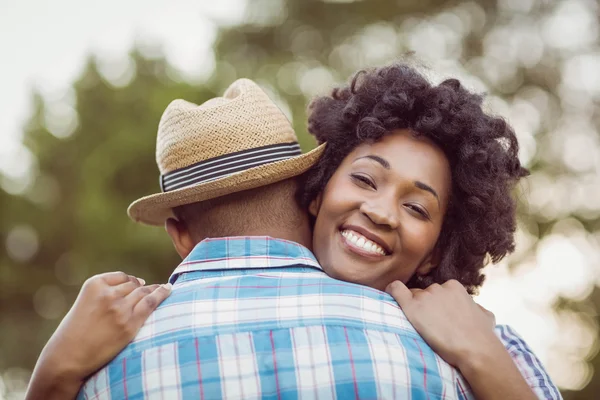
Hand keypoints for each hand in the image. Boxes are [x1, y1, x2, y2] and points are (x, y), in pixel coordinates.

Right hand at [27, 272, 171, 399]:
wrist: (68, 357)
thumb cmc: (76, 331)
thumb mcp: (86, 301)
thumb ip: (108, 290)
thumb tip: (141, 281)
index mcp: (94, 284)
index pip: (122, 277)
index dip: (130, 281)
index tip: (136, 284)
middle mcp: (108, 294)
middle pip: (134, 285)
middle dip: (141, 287)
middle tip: (149, 290)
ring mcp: (120, 309)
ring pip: (143, 292)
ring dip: (153, 289)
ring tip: (164, 288)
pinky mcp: (130, 325)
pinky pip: (151, 303)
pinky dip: (162, 294)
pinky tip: (169, 289)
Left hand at [385, 279, 497, 369]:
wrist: (475, 349)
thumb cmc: (483, 336)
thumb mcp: (485, 315)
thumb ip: (475, 306)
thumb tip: (474, 308)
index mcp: (454, 286)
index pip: (438, 291)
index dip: (436, 304)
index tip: (438, 317)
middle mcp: (438, 287)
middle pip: (424, 294)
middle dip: (425, 306)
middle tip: (430, 325)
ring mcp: (425, 296)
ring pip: (412, 297)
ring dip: (414, 309)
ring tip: (420, 326)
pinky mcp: (412, 306)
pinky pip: (396, 290)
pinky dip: (391, 290)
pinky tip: (389, 294)